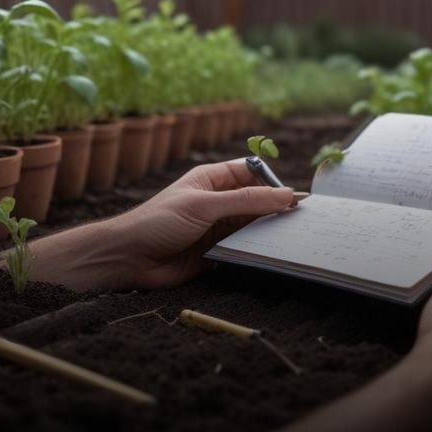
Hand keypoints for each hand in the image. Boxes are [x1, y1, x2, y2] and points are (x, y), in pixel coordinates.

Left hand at [30, 160, 293, 291]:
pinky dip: (256, 252)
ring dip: (267, 233)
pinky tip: (272, 256)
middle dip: (275, 210)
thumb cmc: (158, 222)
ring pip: (252, 227)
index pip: (251, 173)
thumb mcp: (205, 205)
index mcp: (212, 180)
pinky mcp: (216, 253)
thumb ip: (246, 201)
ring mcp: (216, 228)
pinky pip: (243, 249)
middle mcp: (217, 203)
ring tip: (292, 240)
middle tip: (302, 221)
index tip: (295, 196)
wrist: (129, 258)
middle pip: (256, 202)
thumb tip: (285, 195)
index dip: (273, 181)